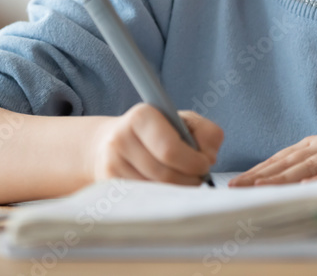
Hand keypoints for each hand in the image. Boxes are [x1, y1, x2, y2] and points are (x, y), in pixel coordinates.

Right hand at [85, 103, 223, 185]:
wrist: (111, 143)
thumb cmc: (160, 132)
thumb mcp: (186, 122)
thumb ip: (207, 133)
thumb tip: (208, 158)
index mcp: (142, 117)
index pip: (170, 149)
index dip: (194, 162)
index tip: (204, 164)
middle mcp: (121, 139)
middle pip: (165, 175)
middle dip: (190, 180)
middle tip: (198, 177)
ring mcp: (111, 164)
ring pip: (155, 191)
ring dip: (178, 191)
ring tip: (183, 180)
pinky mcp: (108, 186)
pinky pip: (144, 201)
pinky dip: (162, 198)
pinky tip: (166, 188)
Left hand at [227, 116, 316, 186]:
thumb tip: (292, 176)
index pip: (283, 157)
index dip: (260, 169)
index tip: (238, 181)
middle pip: (288, 162)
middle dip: (261, 175)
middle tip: (237, 187)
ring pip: (307, 167)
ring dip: (282, 178)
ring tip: (260, 188)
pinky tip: (304, 188)